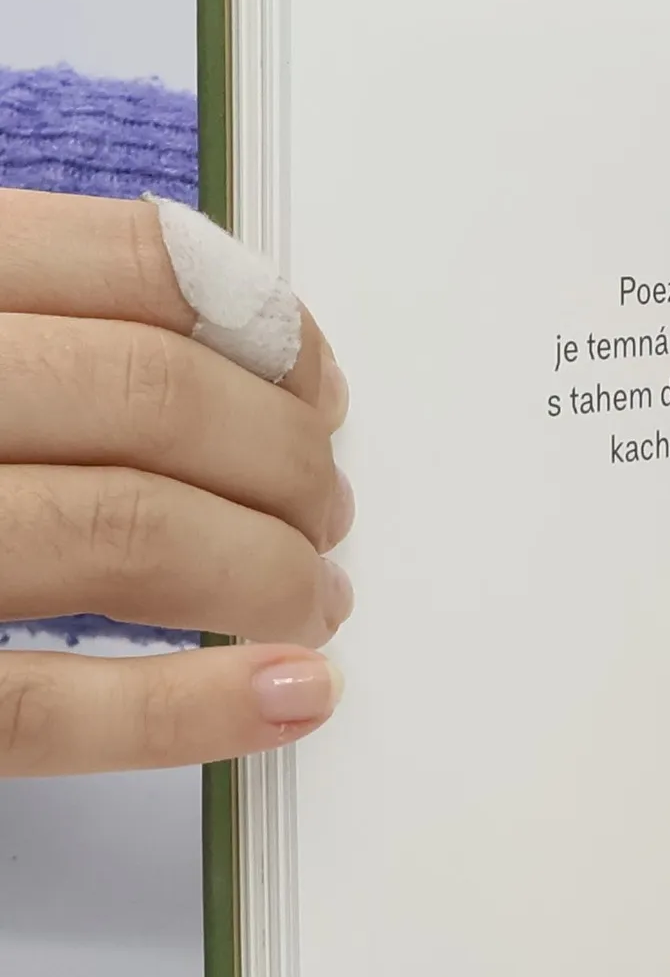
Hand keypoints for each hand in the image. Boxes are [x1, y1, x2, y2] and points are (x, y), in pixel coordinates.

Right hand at [0, 189, 352, 773]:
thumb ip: (37, 312)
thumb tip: (248, 335)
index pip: (135, 267)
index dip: (269, 331)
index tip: (319, 389)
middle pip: (150, 400)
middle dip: (284, 462)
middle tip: (326, 510)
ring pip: (123, 533)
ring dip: (268, 572)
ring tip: (313, 598)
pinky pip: (43, 705)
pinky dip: (194, 709)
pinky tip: (291, 700)